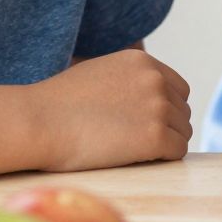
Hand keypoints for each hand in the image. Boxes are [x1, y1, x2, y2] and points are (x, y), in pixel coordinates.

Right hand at [31, 48, 192, 170]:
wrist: (38, 122)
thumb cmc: (58, 104)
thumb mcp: (100, 73)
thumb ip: (128, 80)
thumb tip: (147, 100)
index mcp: (143, 62)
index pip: (178, 89)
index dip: (165, 109)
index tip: (145, 124)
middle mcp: (156, 80)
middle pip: (182, 111)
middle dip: (166, 127)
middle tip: (136, 142)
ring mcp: (157, 107)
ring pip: (183, 132)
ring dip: (164, 144)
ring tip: (132, 151)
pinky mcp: (155, 136)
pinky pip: (178, 151)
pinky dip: (164, 158)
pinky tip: (138, 159)